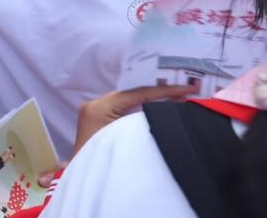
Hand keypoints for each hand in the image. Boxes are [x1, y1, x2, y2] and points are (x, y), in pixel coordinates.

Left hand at [35, 84, 197, 186]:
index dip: (164, 91)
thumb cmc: (97, 162)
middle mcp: (95, 105)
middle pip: (134, 92)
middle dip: (161, 91)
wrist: (78, 178)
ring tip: (181, 95)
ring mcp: (96, 110)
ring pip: (131, 98)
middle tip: (189, 89)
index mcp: (98, 108)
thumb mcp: (120, 143)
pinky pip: (126, 106)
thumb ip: (140, 124)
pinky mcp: (100, 118)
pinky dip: (144, 105)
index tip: (188, 89)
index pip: (136, 93)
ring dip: (153, 98)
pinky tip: (162, 107)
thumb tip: (165, 110)